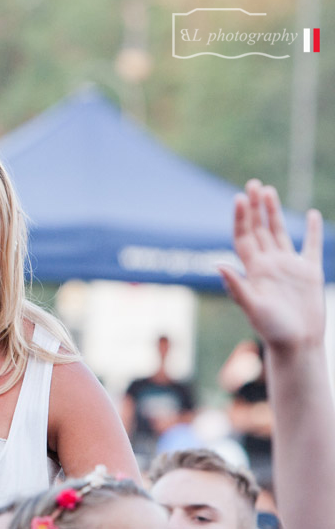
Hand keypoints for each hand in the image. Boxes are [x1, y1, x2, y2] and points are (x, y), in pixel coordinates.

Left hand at [218, 179, 324, 353]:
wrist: (297, 344)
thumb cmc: (272, 329)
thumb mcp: (252, 307)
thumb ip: (236, 287)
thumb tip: (217, 265)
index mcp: (254, 269)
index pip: (244, 236)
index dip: (241, 218)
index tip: (238, 198)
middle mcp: (269, 264)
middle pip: (259, 229)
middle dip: (254, 207)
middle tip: (252, 184)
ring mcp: (288, 266)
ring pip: (279, 232)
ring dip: (273, 212)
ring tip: (268, 190)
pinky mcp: (309, 272)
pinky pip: (309, 246)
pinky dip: (311, 230)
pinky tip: (312, 214)